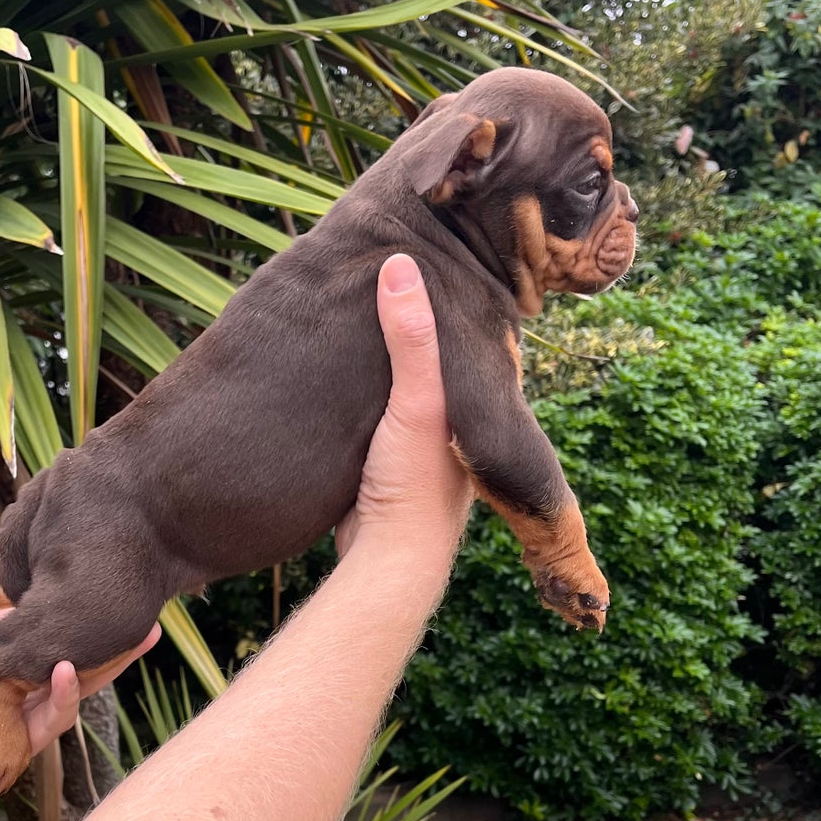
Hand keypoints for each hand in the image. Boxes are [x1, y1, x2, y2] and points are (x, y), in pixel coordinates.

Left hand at [0, 501, 159, 820]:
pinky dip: (62, 696)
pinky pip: (46, 720)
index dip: (78, 600)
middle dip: (116, 635)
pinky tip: (69, 668)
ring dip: (105, 665)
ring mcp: (13, 709)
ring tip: (137, 635)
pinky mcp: (6, 740)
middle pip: (77, 651)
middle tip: (152, 609)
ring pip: (75, 686)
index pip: (49, 619)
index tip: (110, 570)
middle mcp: (14, 677)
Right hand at [335, 254, 471, 560]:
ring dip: (390, 362)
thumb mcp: (415, 402)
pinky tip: (342, 376)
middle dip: (419, 327)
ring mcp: (425, 447)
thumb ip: (411, 339)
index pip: (471, 335)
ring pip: (410, 389)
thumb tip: (400, 264)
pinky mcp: (391, 466)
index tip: (432, 258)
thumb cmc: (414, 485)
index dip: (453, 298)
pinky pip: (380, 414)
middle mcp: (459, 425)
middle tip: (386, 280)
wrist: (388, 562)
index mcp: (477, 405)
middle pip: (440, 361)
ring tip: (359, 317)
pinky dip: (368, 392)